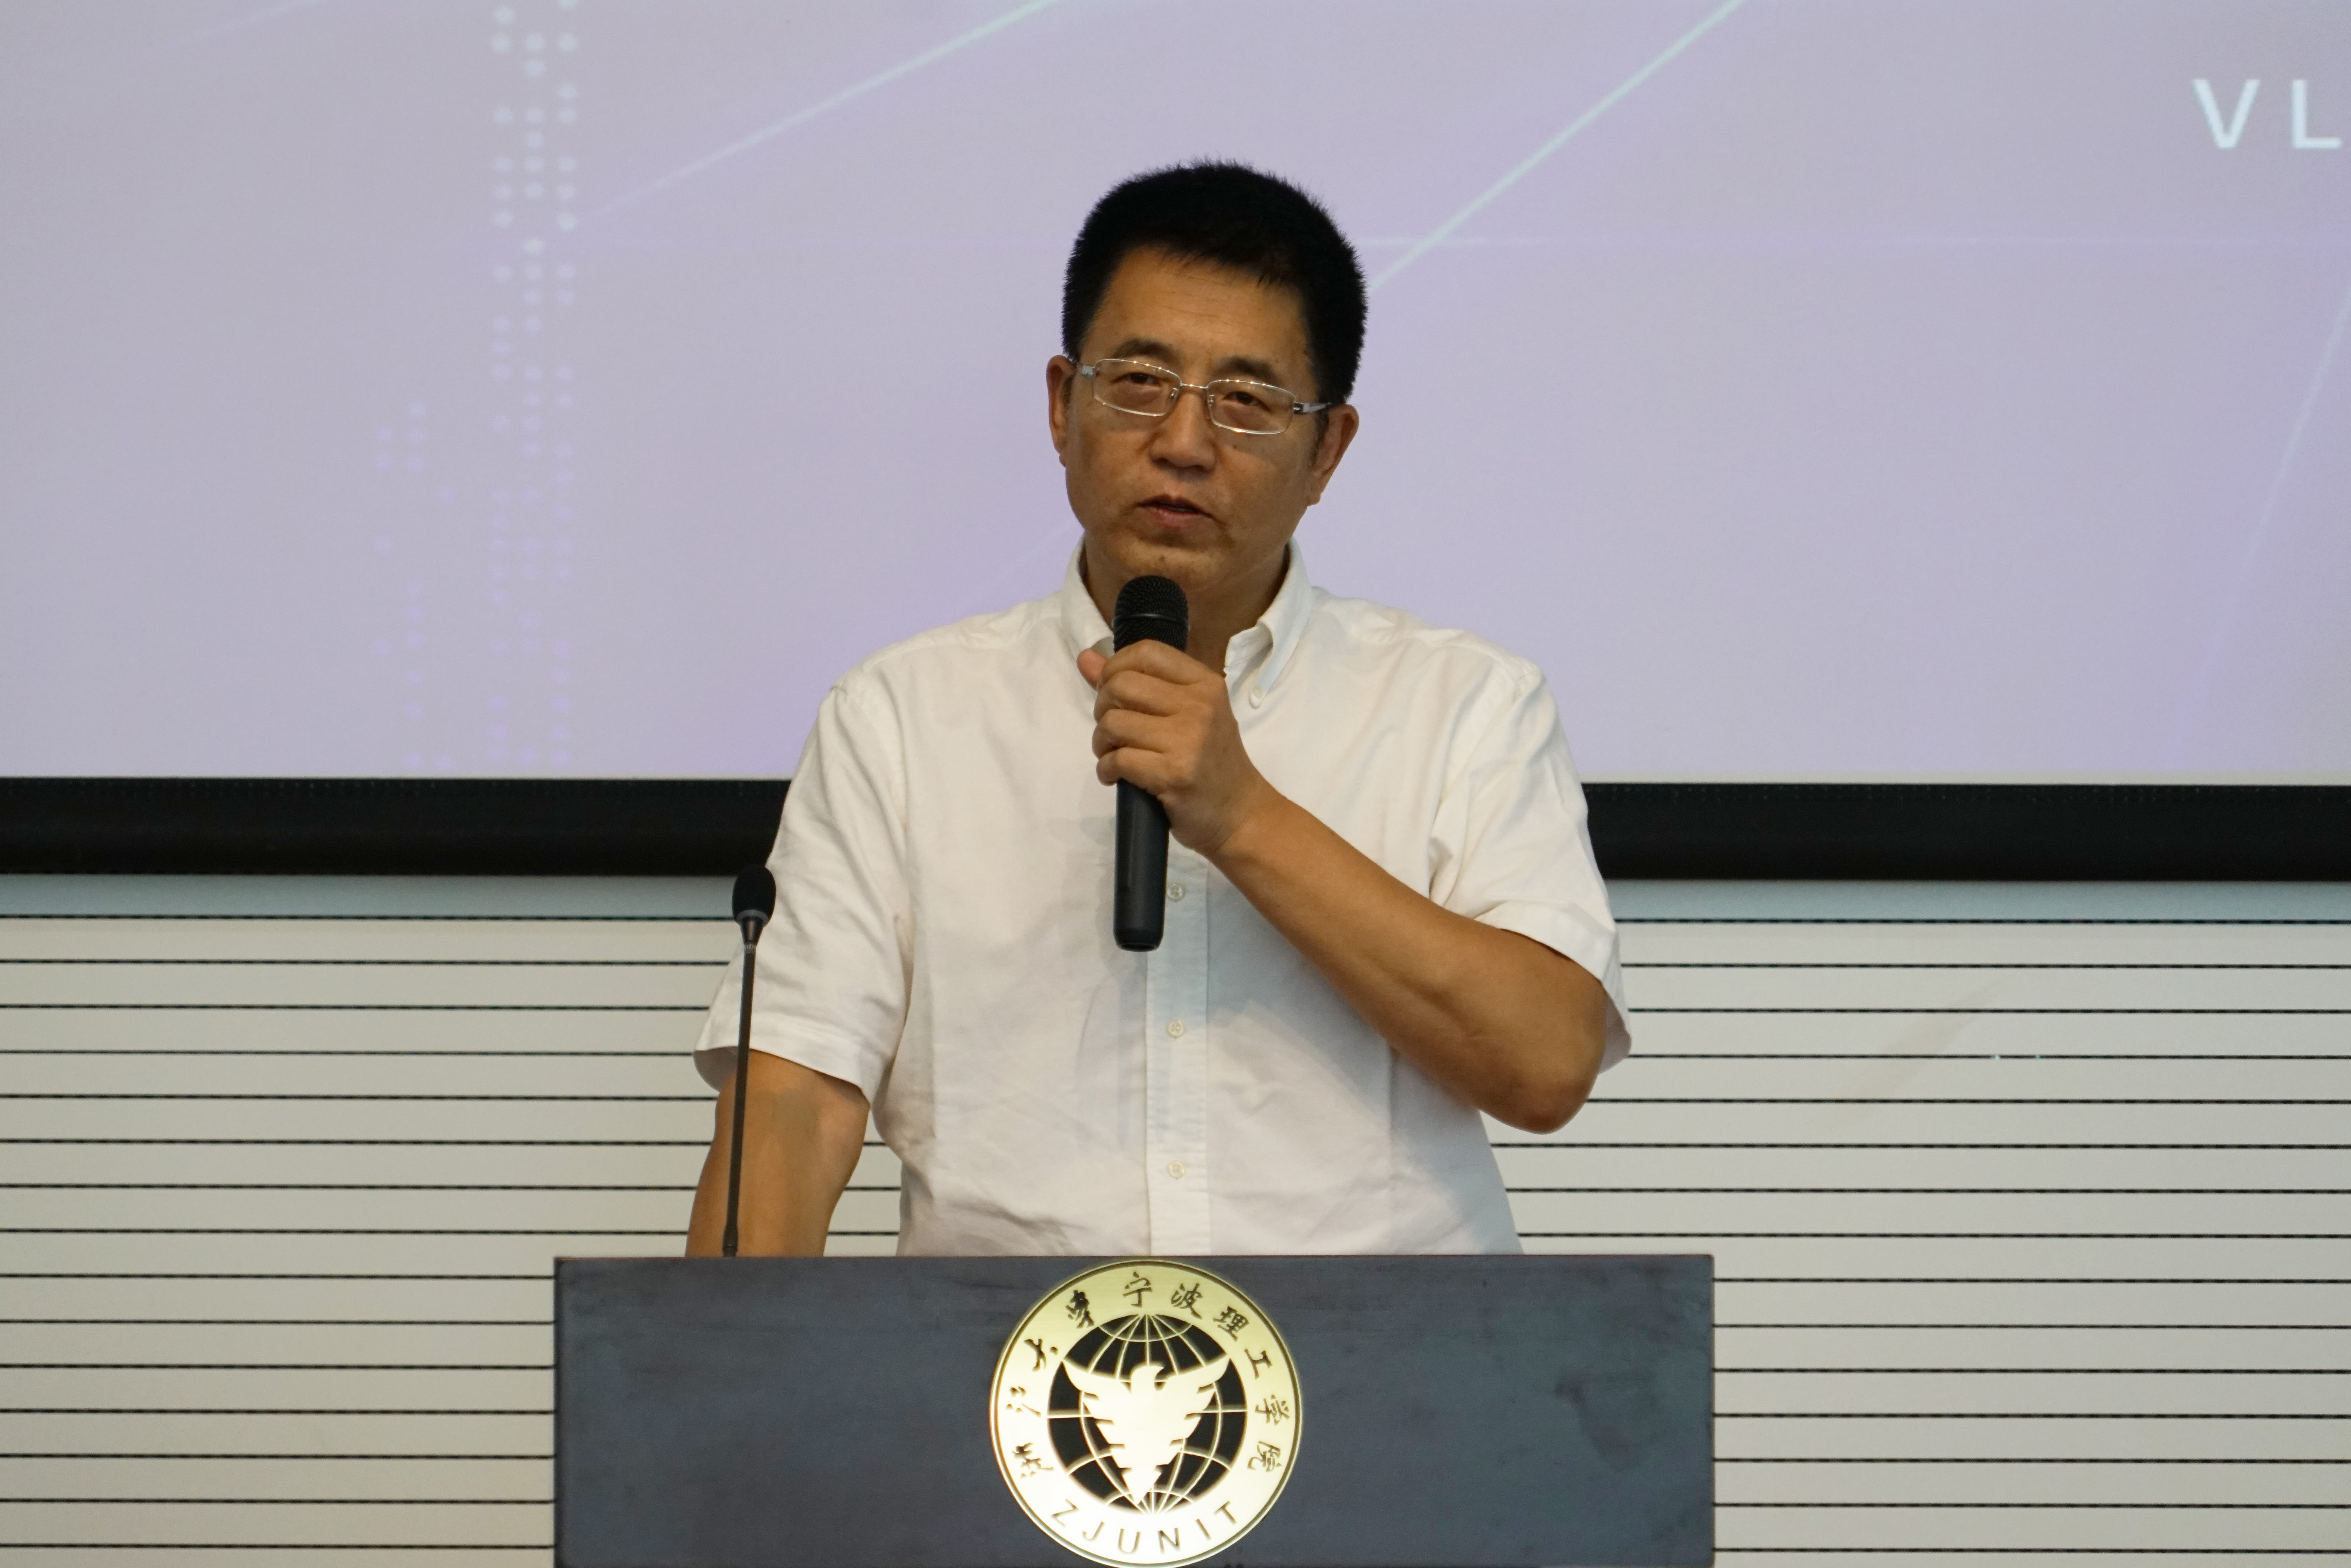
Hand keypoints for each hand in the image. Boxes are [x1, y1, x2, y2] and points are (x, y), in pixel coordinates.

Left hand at [1078, 642, 1276, 854]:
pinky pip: (1117, 759)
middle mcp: (1199, 705)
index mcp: (1205, 684)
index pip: (1146, 652)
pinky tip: (1116, 776)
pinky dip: (1106, 769)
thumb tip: (1086, 659)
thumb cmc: (1212, 763)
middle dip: (1103, 708)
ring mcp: (1188, 740)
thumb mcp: (1187, 714)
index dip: (1115, 667)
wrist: (1241, 814)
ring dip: (1102, 742)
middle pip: (1121, 685)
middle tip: (1113, 730)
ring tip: (1114, 754)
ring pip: (1113, 723)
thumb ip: (1138, 684)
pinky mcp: (1174, 774)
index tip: (1113, 693)